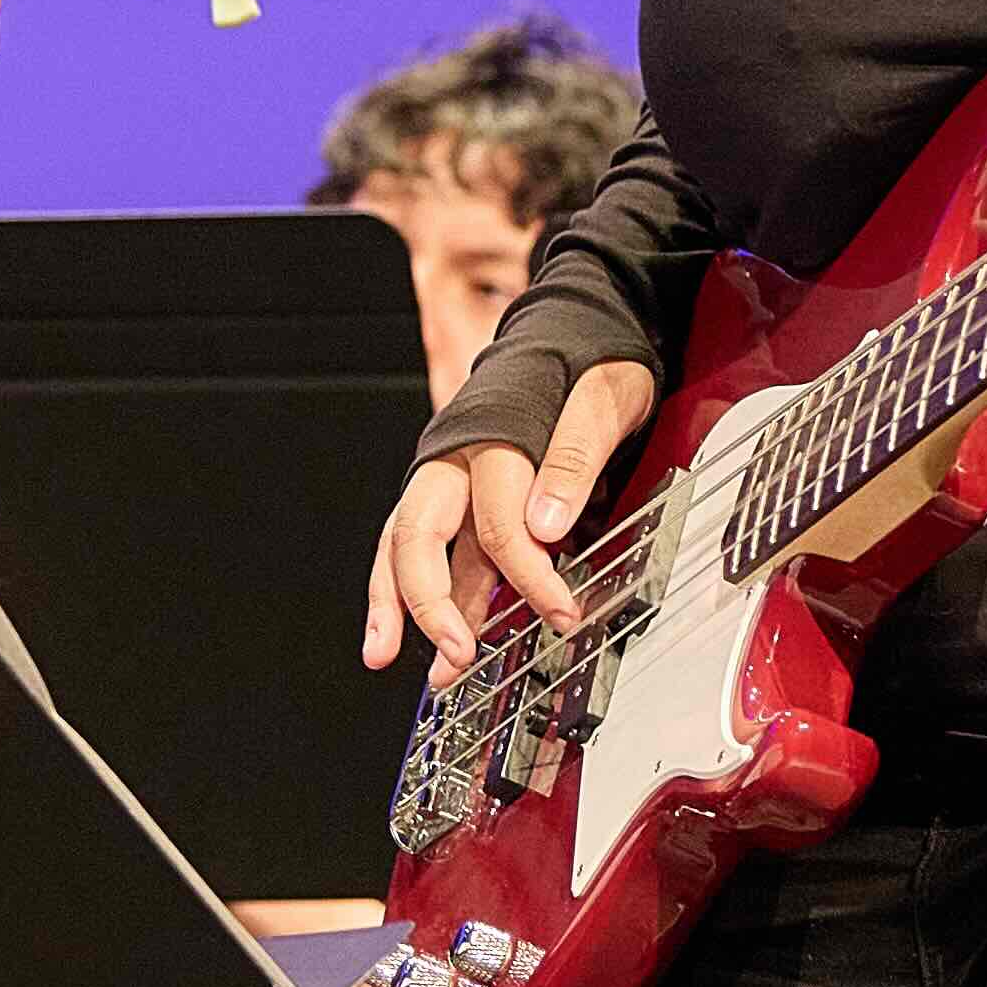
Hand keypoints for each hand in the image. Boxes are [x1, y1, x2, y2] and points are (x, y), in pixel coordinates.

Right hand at [367, 357, 656, 669]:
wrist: (578, 332)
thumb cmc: (589, 363)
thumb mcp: (602, 398)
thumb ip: (574, 457)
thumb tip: (545, 525)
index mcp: (490, 433)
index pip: (499, 521)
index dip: (530, 574)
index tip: (559, 611)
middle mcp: (455, 457)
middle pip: (419, 533)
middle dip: (427, 599)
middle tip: (453, 653)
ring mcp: (449, 477)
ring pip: (406, 543)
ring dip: (396, 602)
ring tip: (383, 653)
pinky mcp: (456, 495)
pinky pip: (427, 547)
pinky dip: (415, 591)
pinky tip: (417, 633)